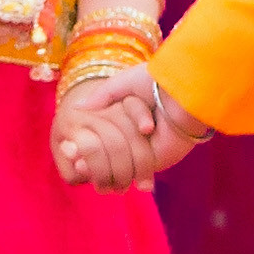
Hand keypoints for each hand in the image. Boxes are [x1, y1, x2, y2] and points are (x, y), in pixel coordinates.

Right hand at [59, 64, 212, 184]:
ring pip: (116, 161)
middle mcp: (138, 132)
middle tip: (68, 153)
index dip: (85, 137)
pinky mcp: (153, 161)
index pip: (103, 129)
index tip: (68, 142)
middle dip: (89, 152)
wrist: (185, 96)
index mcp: (132, 113)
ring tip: (77, 164)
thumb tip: (77, 107)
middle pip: (108, 148)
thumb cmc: (158, 83)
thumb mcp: (125, 82)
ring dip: (97, 164)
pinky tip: (92, 169)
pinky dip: (112, 171)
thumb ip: (103, 95)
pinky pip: (129, 169)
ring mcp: (145, 148)